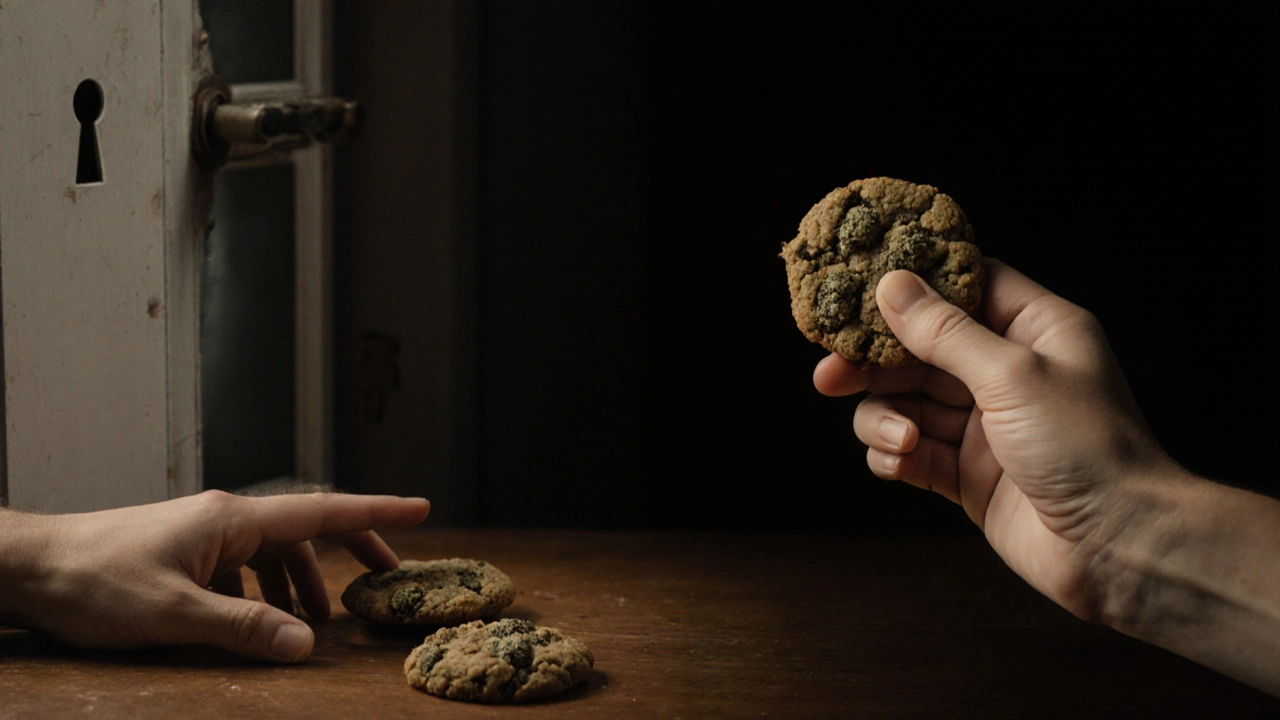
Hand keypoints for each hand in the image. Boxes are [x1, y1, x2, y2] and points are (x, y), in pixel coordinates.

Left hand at [1, 490, 429, 661]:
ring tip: (317, 621)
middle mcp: (224, 518)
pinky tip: (256, 622)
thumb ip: (245, 629)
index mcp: (232, 520)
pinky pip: (242, 567)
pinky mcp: (183, 552)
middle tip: (389, 577)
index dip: (375, 513)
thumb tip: (305, 644)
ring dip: (302, 583)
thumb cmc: (93, 582)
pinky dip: (263, 593)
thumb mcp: (175, 615)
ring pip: (273, 552)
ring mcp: (202, 533)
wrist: (26, 566)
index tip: (422, 507)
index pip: (320, 511)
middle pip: (305, 529)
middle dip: (351, 550)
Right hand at [814, 259, 1182, 619]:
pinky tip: (899, 461)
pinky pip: (910, 452)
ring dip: (887, 417)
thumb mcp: (1012, 375)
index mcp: (1034, 329)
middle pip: (920, 348)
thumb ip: (945, 332)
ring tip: (901, 438)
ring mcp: (984, 425)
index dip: (913, 286)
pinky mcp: (966, 474)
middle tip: (829, 374)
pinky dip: (894, 454)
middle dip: (875, 364)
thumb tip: (891, 285)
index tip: (857, 291)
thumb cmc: (1087, 448)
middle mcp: (1007, 372)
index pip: (964, 286)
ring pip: (907, 402)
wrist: (1118, 548)